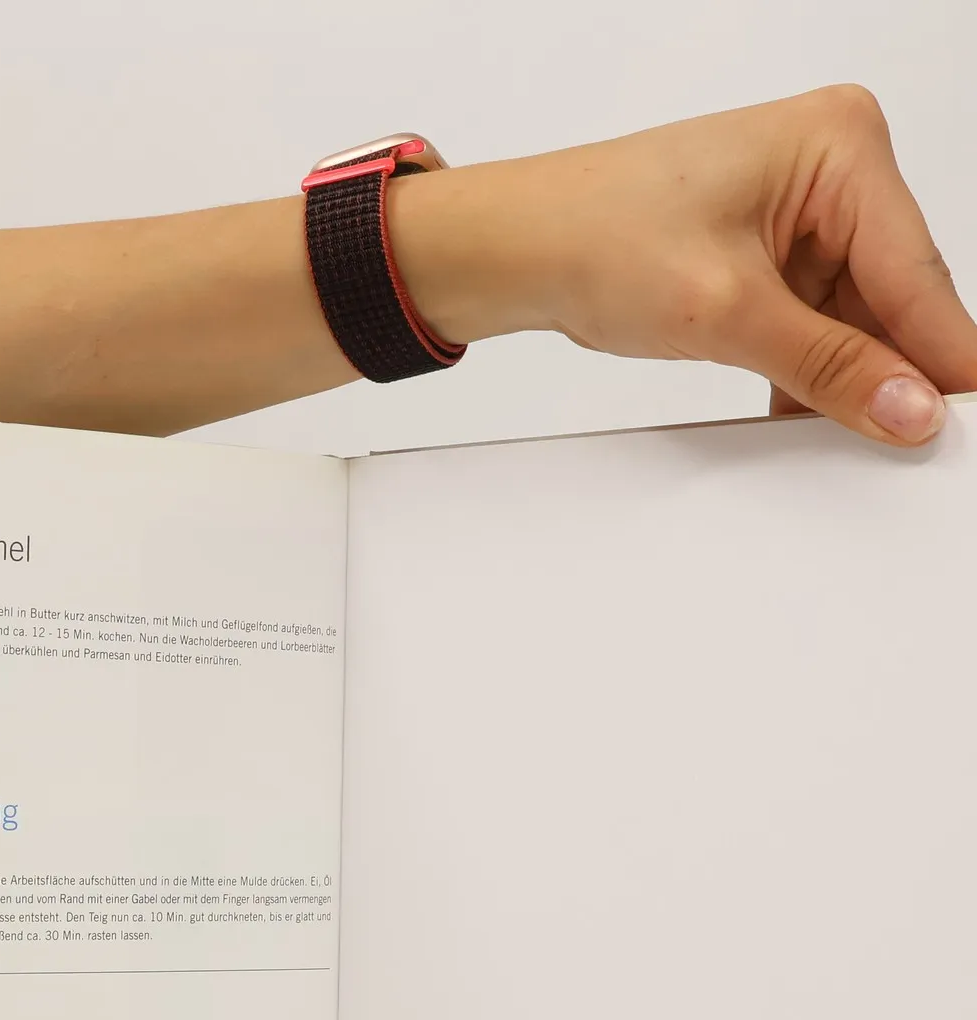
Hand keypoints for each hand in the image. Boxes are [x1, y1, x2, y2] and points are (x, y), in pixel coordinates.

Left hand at [396, 85, 976, 446]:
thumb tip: (909, 408)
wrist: (513, 248)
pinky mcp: (769, 252)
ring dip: (845, 380)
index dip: (945, 357)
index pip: (918, 273)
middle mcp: (833, 166)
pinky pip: (813, 322)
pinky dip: (808, 372)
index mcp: (841, 145)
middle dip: (894, 372)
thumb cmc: (594, 238)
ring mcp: (802, 210)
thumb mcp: (725, 313)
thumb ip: (827, 365)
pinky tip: (811, 422)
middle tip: (917, 448)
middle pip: (893, 296)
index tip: (966, 420)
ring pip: (854, 318)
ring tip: (857, 444)